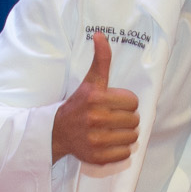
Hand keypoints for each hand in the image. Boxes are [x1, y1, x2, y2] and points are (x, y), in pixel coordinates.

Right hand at [51, 32, 140, 165]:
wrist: (56, 133)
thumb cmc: (78, 105)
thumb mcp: (89, 81)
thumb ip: (100, 59)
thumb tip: (100, 34)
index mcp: (96, 98)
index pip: (133, 102)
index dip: (126, 102)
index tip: (114, 104)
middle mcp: (96, 119)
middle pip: (134, 120)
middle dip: (126, 118)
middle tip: (112, 118)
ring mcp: (97, 140)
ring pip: (132, 137)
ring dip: (125, 134)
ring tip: (112, 131)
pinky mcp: (98, 157)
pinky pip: (125, 154)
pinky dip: (120, 150)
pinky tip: (108, 143)